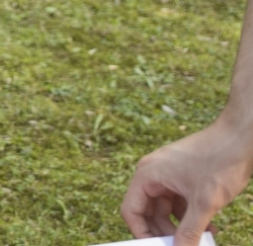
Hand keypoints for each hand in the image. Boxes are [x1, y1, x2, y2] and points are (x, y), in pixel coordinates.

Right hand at [121, 118, 252, 243]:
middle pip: (150, 212)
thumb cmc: (219, 162)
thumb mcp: (204, 203)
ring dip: (182, 226)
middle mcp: (154, 173)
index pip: (132, 210)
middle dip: (166, 232)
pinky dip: (191, 216)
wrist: (241, 138)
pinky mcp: (184, 176)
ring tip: (202, 239)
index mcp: (148, 174)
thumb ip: (189, 231)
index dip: (141, 233)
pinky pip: (180, 201)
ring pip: (168, 209)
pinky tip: (209, 227)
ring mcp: (169, 174)